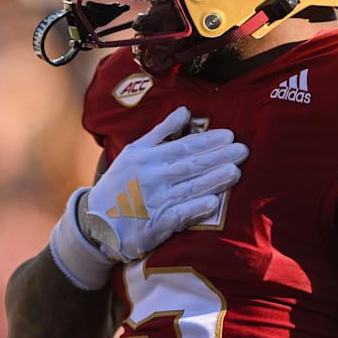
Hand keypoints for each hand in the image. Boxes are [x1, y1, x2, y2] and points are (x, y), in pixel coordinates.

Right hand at [79, 106, 247, 261]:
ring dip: (213, 180)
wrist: (94, 221)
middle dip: (219, 157)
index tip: (230, 136)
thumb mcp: (134, 151)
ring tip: (236, 171)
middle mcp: (153, 177)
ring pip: (189, 189)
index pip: (184, 146)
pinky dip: (194, 209)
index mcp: (148, 158)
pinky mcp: (155, 226)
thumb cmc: (119, 183)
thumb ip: (161, 131)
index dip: (208, 141)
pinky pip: (178, 216)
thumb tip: (185, 111)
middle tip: (243, 150)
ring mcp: (154, 202)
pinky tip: (213, 203)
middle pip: (191, 165)